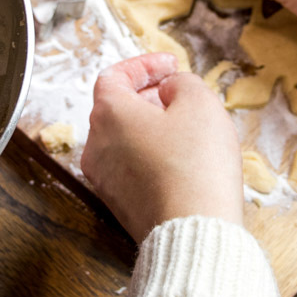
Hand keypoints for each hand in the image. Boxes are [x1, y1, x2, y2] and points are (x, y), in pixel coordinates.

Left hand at [81, 53, 243, 242]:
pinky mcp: (119, 205)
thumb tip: (170, 90)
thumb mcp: (200, 102)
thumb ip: (182, 83)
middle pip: (115, 108)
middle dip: (147, 95)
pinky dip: (150, 155)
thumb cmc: (195, 165)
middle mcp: (97, 146)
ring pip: (122, 139)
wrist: (194, 231)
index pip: (114, 76)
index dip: (144, 65)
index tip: (170, 66)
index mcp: (108, 114)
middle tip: (178, 94)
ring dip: (150, 126)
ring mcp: (105, 179)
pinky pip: (131, 168)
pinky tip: (182, 160)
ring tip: (185, 127)